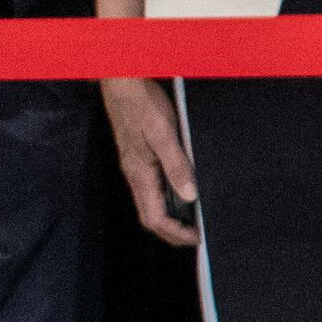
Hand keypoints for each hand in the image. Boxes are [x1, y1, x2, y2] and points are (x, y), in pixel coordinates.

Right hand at [101, 77, 195, 246]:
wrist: (123, 82)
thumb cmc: (141, 105)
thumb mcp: (164, 134)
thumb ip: (176, 165)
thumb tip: (189, 196)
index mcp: (139, 174)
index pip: (153, 218)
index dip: (174, 233)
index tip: (197, 239)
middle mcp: (135, 174)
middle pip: (151, 215)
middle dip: (173, 230)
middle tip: (198, 236)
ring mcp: (137, 166)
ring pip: (152, 202)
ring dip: (172, 215)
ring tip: (196, 221)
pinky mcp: (140, 156)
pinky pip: (153, 186)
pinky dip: (169, 197)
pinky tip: (185, 193)